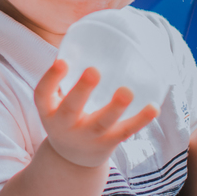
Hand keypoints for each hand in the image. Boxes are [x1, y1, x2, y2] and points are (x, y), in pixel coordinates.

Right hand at [34, 60, 158, 167]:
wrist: (71, 159)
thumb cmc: (67, 117)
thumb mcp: (56, 101)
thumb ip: (66, 77)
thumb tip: (87, 36)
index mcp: (49, 111)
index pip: (42, 95)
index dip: (51, 79)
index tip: (62, 61)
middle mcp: (65, 126)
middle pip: (71, 109)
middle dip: (82, 90)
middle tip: (93, 71)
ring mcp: (87, 137)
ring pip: (101, 123)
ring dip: (115, 107)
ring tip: (127, 91)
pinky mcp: (107, 144)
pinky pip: (125, 132)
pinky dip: (140, 120)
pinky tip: (153, 107)